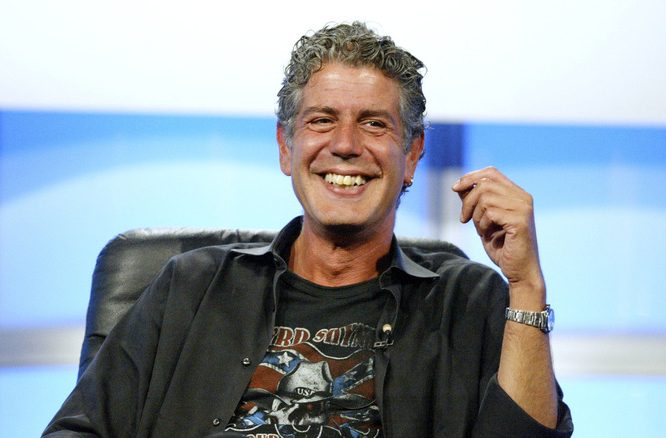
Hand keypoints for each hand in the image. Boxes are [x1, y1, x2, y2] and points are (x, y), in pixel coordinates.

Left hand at [452, 167, 543, 291]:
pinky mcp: (520, 221)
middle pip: (485, 183)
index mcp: (517, 194)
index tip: (455, 188)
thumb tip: (460, 186)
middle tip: (464, 219)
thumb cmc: (502, 247)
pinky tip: (488, 235)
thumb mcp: (484, 220)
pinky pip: (490, 213)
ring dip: (476, 216)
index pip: (491, 173)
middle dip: (468, 201)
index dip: (470, 177)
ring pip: (485, 198)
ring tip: (482, 230)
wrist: (519, 271)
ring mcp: (523, 208)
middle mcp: (523, 197)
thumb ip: (476, 203)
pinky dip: (482, 225)